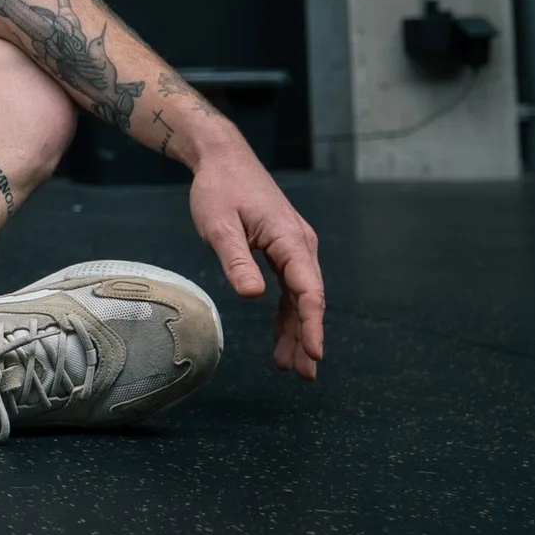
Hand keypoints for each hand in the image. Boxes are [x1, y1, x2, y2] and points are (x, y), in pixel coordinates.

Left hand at [187, 152, 324, 379]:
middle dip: (308, 337)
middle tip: (304, 375)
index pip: (308, 290)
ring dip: (297, 330)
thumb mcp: (219, 225)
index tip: (315, 353)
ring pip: (301, 297)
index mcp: (289, 239)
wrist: (222, 159)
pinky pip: (290, 288)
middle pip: (309, 299)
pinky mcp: (282, 250)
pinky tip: (280, 339)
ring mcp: (294, 247)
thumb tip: (253, 296)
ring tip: (290, 367)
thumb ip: (236, 260)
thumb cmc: (218, 190)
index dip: (313, 324)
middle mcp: (300, 244)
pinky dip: (287, 314)